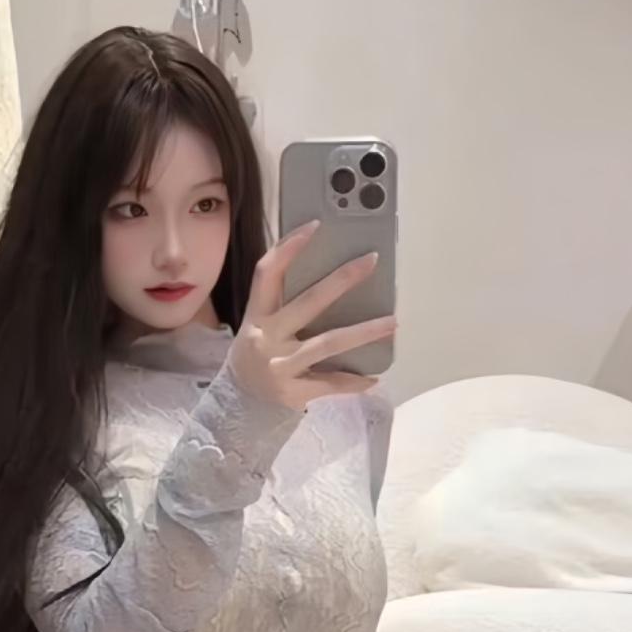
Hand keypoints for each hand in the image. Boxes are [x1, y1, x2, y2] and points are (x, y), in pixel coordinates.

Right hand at [229, 224, 397, 409]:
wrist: (238, 406)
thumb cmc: (258, 355)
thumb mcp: (260, 327)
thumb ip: (284, 304)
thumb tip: (333, 276)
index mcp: (257, 316)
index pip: (266, 274)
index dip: (288, 248)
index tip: (315, 225)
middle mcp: (266, 338)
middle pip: (307, 303)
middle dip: (341, 280)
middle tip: (371, 260)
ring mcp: (280, 366)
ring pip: (327, 344)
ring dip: (363, 331)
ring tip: (393, 322)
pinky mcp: (293, 392)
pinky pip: (330, 383)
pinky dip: (354, 380)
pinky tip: (374, 376)